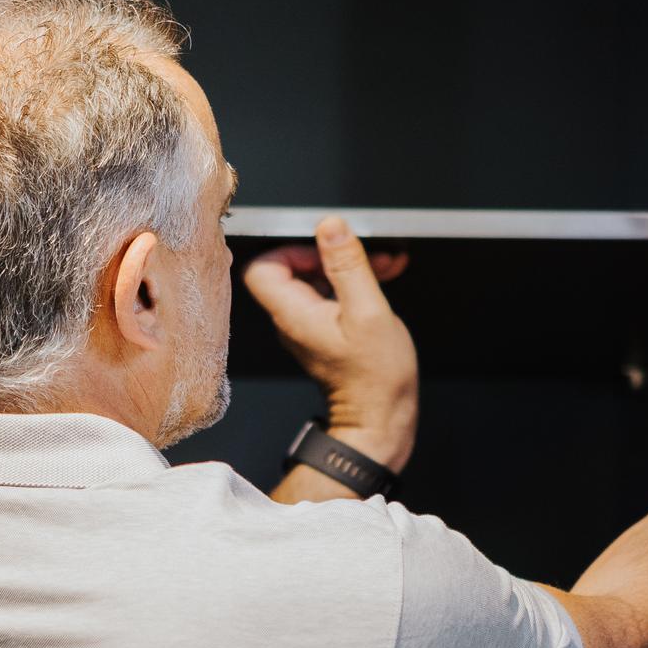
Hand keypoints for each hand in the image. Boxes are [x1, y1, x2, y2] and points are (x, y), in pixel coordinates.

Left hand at [243, 216, 416, 472]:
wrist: (382, 419)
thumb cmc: (375, 378)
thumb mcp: (368, 312)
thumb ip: (348, 266)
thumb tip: (331, 228)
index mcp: (293, 313)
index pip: (263, 266)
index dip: (292, 248)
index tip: (327, 248)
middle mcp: (293, 320)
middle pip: (292, 268)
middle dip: (331, 253)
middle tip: (365, 254)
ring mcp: (308, 326)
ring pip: (316, 279)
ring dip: (349, 266)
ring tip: (384, 265)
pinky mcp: (325, 331)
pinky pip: (331, 295)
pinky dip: (354, 283)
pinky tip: (382, 280)